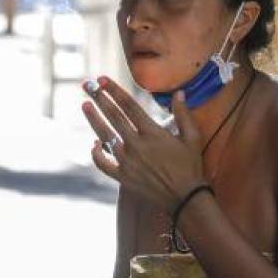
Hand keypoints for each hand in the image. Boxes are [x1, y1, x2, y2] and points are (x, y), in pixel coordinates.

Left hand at [81, 77, 205, 211]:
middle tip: (87, 85)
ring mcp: (127, 162)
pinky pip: (104, 163)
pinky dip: (97, 154)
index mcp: (152, 133)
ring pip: (105, 137)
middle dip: (99, 99)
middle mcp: (137, 145)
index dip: (114, 91)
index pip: (129, 106)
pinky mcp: (123, 177)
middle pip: (114, 117)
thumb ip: (183, 114)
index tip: (102, 79)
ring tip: (85, 106)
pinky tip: (95, 144)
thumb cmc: (191, 167)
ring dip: (94, 120)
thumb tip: (179, 93)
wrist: (186, 198)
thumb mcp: (192, 138)